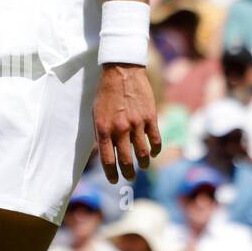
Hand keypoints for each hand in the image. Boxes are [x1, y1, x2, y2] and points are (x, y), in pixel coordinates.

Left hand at [93, 64, 160, 182]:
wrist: (122, 71)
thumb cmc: (106, 93)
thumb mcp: (95, 114)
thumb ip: (99, 134)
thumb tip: (101, 153)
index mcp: (103, 129)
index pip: (107, 160)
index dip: (111, 174)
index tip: (114, 180)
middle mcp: (120, 129)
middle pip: (126, 161)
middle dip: (128, 174)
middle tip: (129, 178)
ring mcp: (136, 124)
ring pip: (143, 154)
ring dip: (143, 164)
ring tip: (142, 166)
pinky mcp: (150, 117)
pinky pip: (155, 140)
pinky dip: (155, 150)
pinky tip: (153, 153)